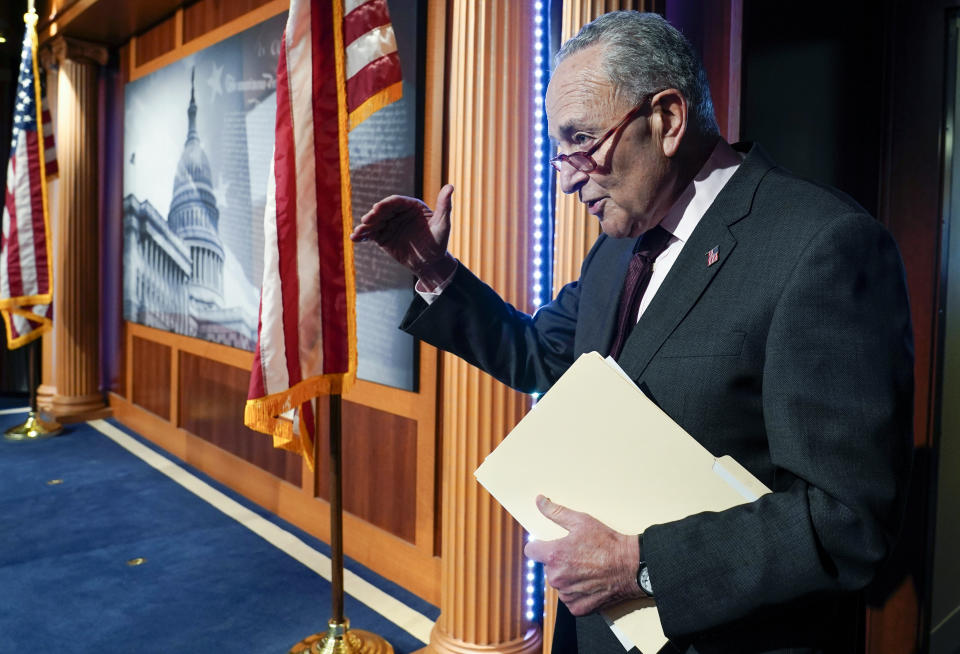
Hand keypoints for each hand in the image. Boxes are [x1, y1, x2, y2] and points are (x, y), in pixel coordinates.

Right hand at [350, 184, 456, 286]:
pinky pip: (371, 234)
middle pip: (383, 211)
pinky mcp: (383, 237)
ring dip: (366, 225)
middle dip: (374, 215)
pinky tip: (355, 238)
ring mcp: (389, 224)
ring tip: (359, 231)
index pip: (397, 202)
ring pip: (375, 222)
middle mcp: (398, 213)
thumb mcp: (443, 225)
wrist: (431, 262)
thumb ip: (445, 206)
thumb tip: (450, 186)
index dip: (386, 204)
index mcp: (412, 206)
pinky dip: (362, 236)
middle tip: (367, 219)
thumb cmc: (439, 242)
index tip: (378, 208)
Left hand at [524, 495, 649, 615]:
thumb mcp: (581, 521)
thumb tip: (540, 501)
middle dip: (558, 561)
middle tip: (578, 555)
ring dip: (567, 577)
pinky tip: (590, 582)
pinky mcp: (576, 607)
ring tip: (587, 568)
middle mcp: (556, 577)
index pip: (530, 551)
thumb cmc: (607, 543)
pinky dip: (577, 592)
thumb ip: (556, 512)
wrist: (631, 567)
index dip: (539, 546)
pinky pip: (569, 598)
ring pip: (558, 583)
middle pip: (547, 567)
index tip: (549, 545)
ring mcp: (566, 594)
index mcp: (554, 555)